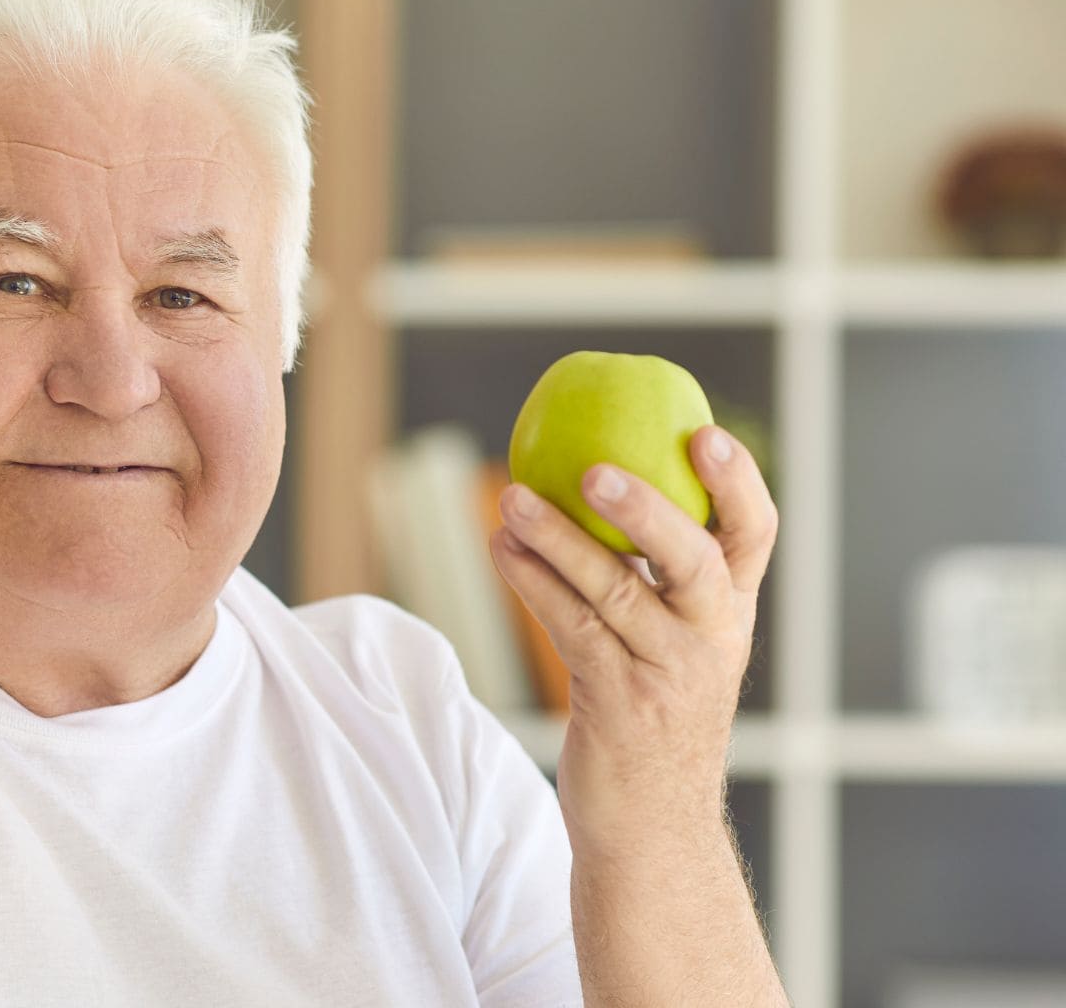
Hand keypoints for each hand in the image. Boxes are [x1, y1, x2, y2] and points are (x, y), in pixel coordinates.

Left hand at [487, 425, 777, 860]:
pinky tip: (501, 551)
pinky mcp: (619, 705)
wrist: (651, 825)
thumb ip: (654, 578)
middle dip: (647, 510)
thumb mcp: (672, 643)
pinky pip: (571, 631)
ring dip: (557, 541)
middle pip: (694, 560)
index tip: (703, 431)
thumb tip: (599, 480)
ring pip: (615, 593)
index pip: (754, 535)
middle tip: (595, 469)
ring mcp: (668, 675)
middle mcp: (710, 639)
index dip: (737, 482)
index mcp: (729, 613)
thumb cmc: (652, 715)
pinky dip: (533, 585)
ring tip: (512, 500)